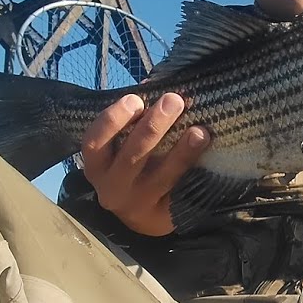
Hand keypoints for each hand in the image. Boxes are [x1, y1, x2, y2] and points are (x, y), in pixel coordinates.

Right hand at [80, 92, 210, 236]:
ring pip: (161, 178)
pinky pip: (182, 194)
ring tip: (200, 131)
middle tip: (174, 101)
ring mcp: (139, 206)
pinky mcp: (164, 218)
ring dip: (181, 152)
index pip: (95, 142)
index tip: (136, 99)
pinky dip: (195, 172)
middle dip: (153, 127)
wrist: (145, 214)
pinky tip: (207, 155)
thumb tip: (156, 85)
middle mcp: (112, 189)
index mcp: (98, 166)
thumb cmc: (134, 163)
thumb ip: (135, 118)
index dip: (113, 120)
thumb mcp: (124, 144)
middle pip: (131, 158)